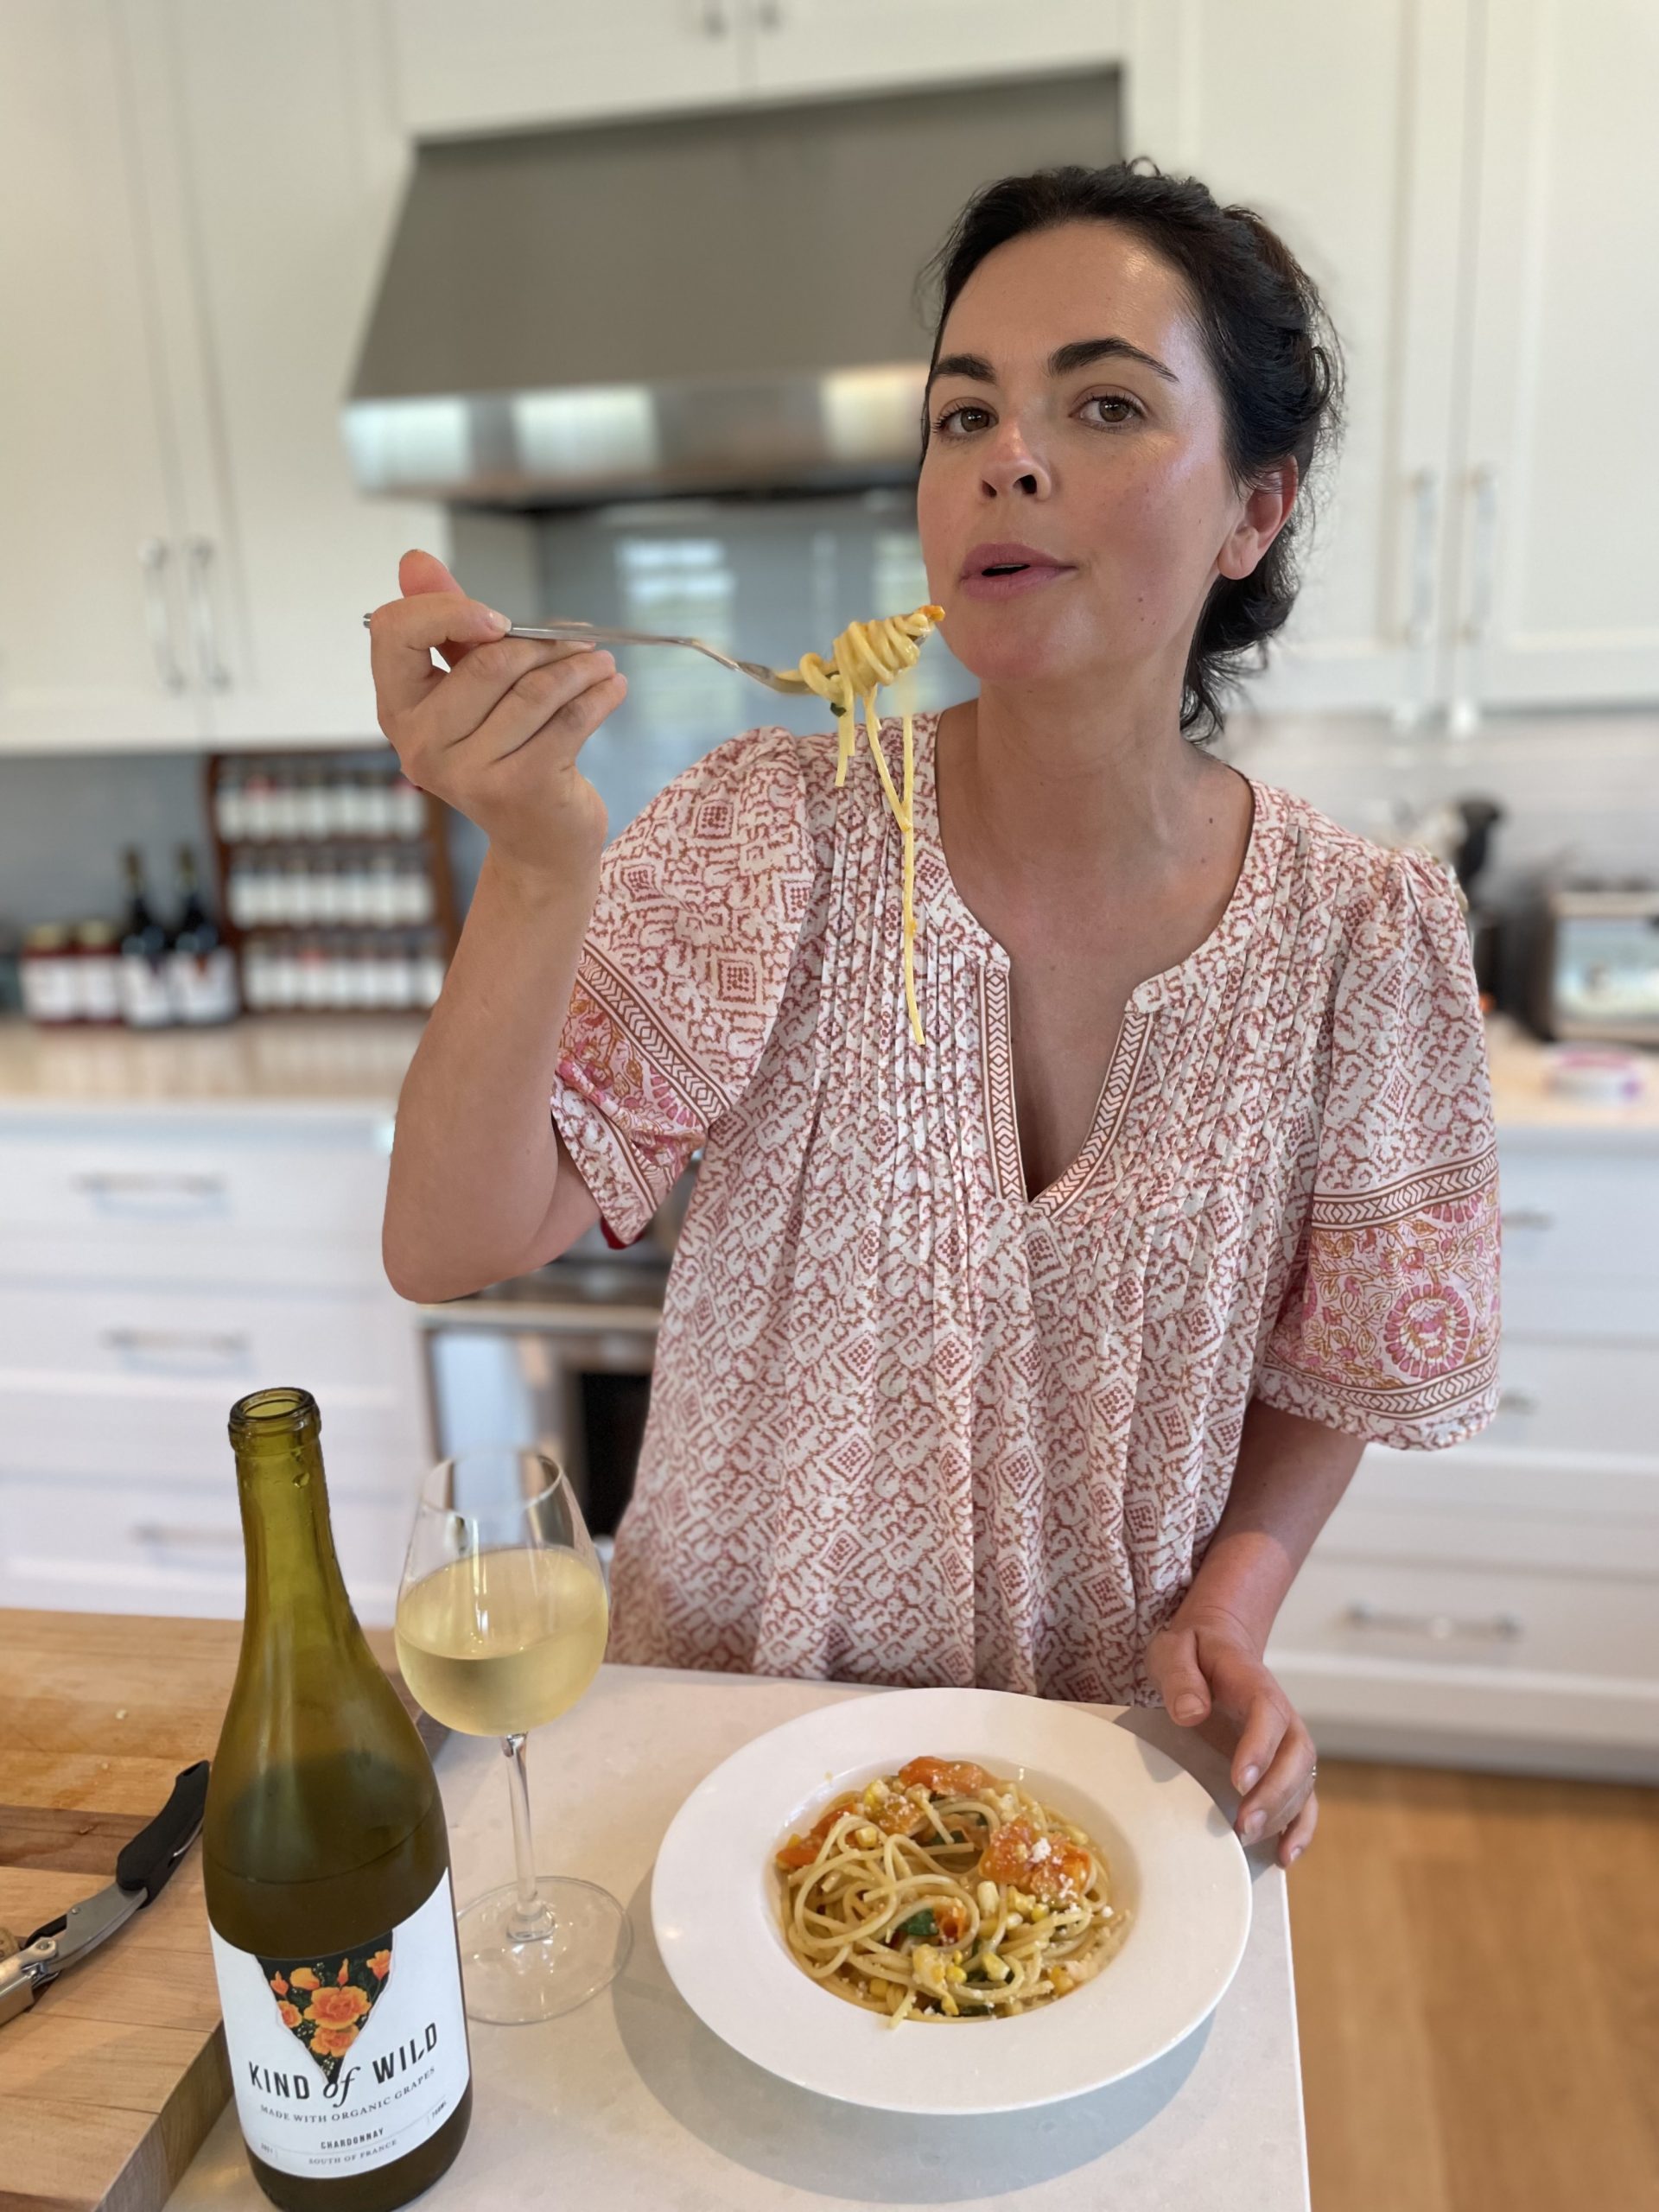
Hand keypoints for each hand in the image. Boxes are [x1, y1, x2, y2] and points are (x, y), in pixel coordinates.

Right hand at [366, 548, 626, 884]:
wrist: (538, 843)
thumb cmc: (504, 752)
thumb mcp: (468, 686)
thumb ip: (445, 624)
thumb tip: (414, 559)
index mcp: (398, 709)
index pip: (395, 632)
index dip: (448, 609)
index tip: (501, 619)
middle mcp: (421, 744)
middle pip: (488, 661)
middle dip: (543, 644)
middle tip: (580, 641)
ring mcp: (468, 772)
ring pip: (535, 690)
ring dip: (580, 667)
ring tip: (602, 662)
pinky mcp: (520, 788)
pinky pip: (569, 720)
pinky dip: (600, 696)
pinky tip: (613, 688)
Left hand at [1144, 1603, 1318, 1867]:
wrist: (1217, 1645)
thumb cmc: (1192, 1651)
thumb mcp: (1174, 1649)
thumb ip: (1180, 1677)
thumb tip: (1191, 1713)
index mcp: (1253, 1681)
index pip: (1267, 1714)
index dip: (1259, 1749)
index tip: (1240, 1782)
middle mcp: (1280, 1714)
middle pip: (1295, 1755)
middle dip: (1274, 1795)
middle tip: (1242, 1826)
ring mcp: (1286, 1741)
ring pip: (1303, 1781)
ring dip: (1282, 1814)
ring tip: (1247, 1840)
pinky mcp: (1282, 1763)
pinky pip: (1304, 1798)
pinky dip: (1301, 1828)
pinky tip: (1284, 1856)